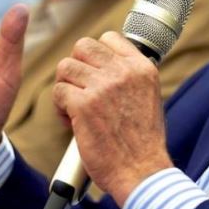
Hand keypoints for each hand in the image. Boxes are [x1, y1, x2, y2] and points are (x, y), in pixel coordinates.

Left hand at [53, 32, 173, 206]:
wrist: (141, 171)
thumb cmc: (143, 142)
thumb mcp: (149, 97)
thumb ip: (130, 76)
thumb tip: (107, 64)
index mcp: (141, 68)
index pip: (109, 38)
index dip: (96, 54)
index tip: (94, 73)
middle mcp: (123, 72)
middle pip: (83, 46)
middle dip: (76, 66)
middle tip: (78, 88)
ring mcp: (102, 86)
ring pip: (66, 67)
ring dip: (65, 87)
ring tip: (72, 107)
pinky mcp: (83, 105)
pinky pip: (58, 92)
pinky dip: (59, 108)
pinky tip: (69, 122)